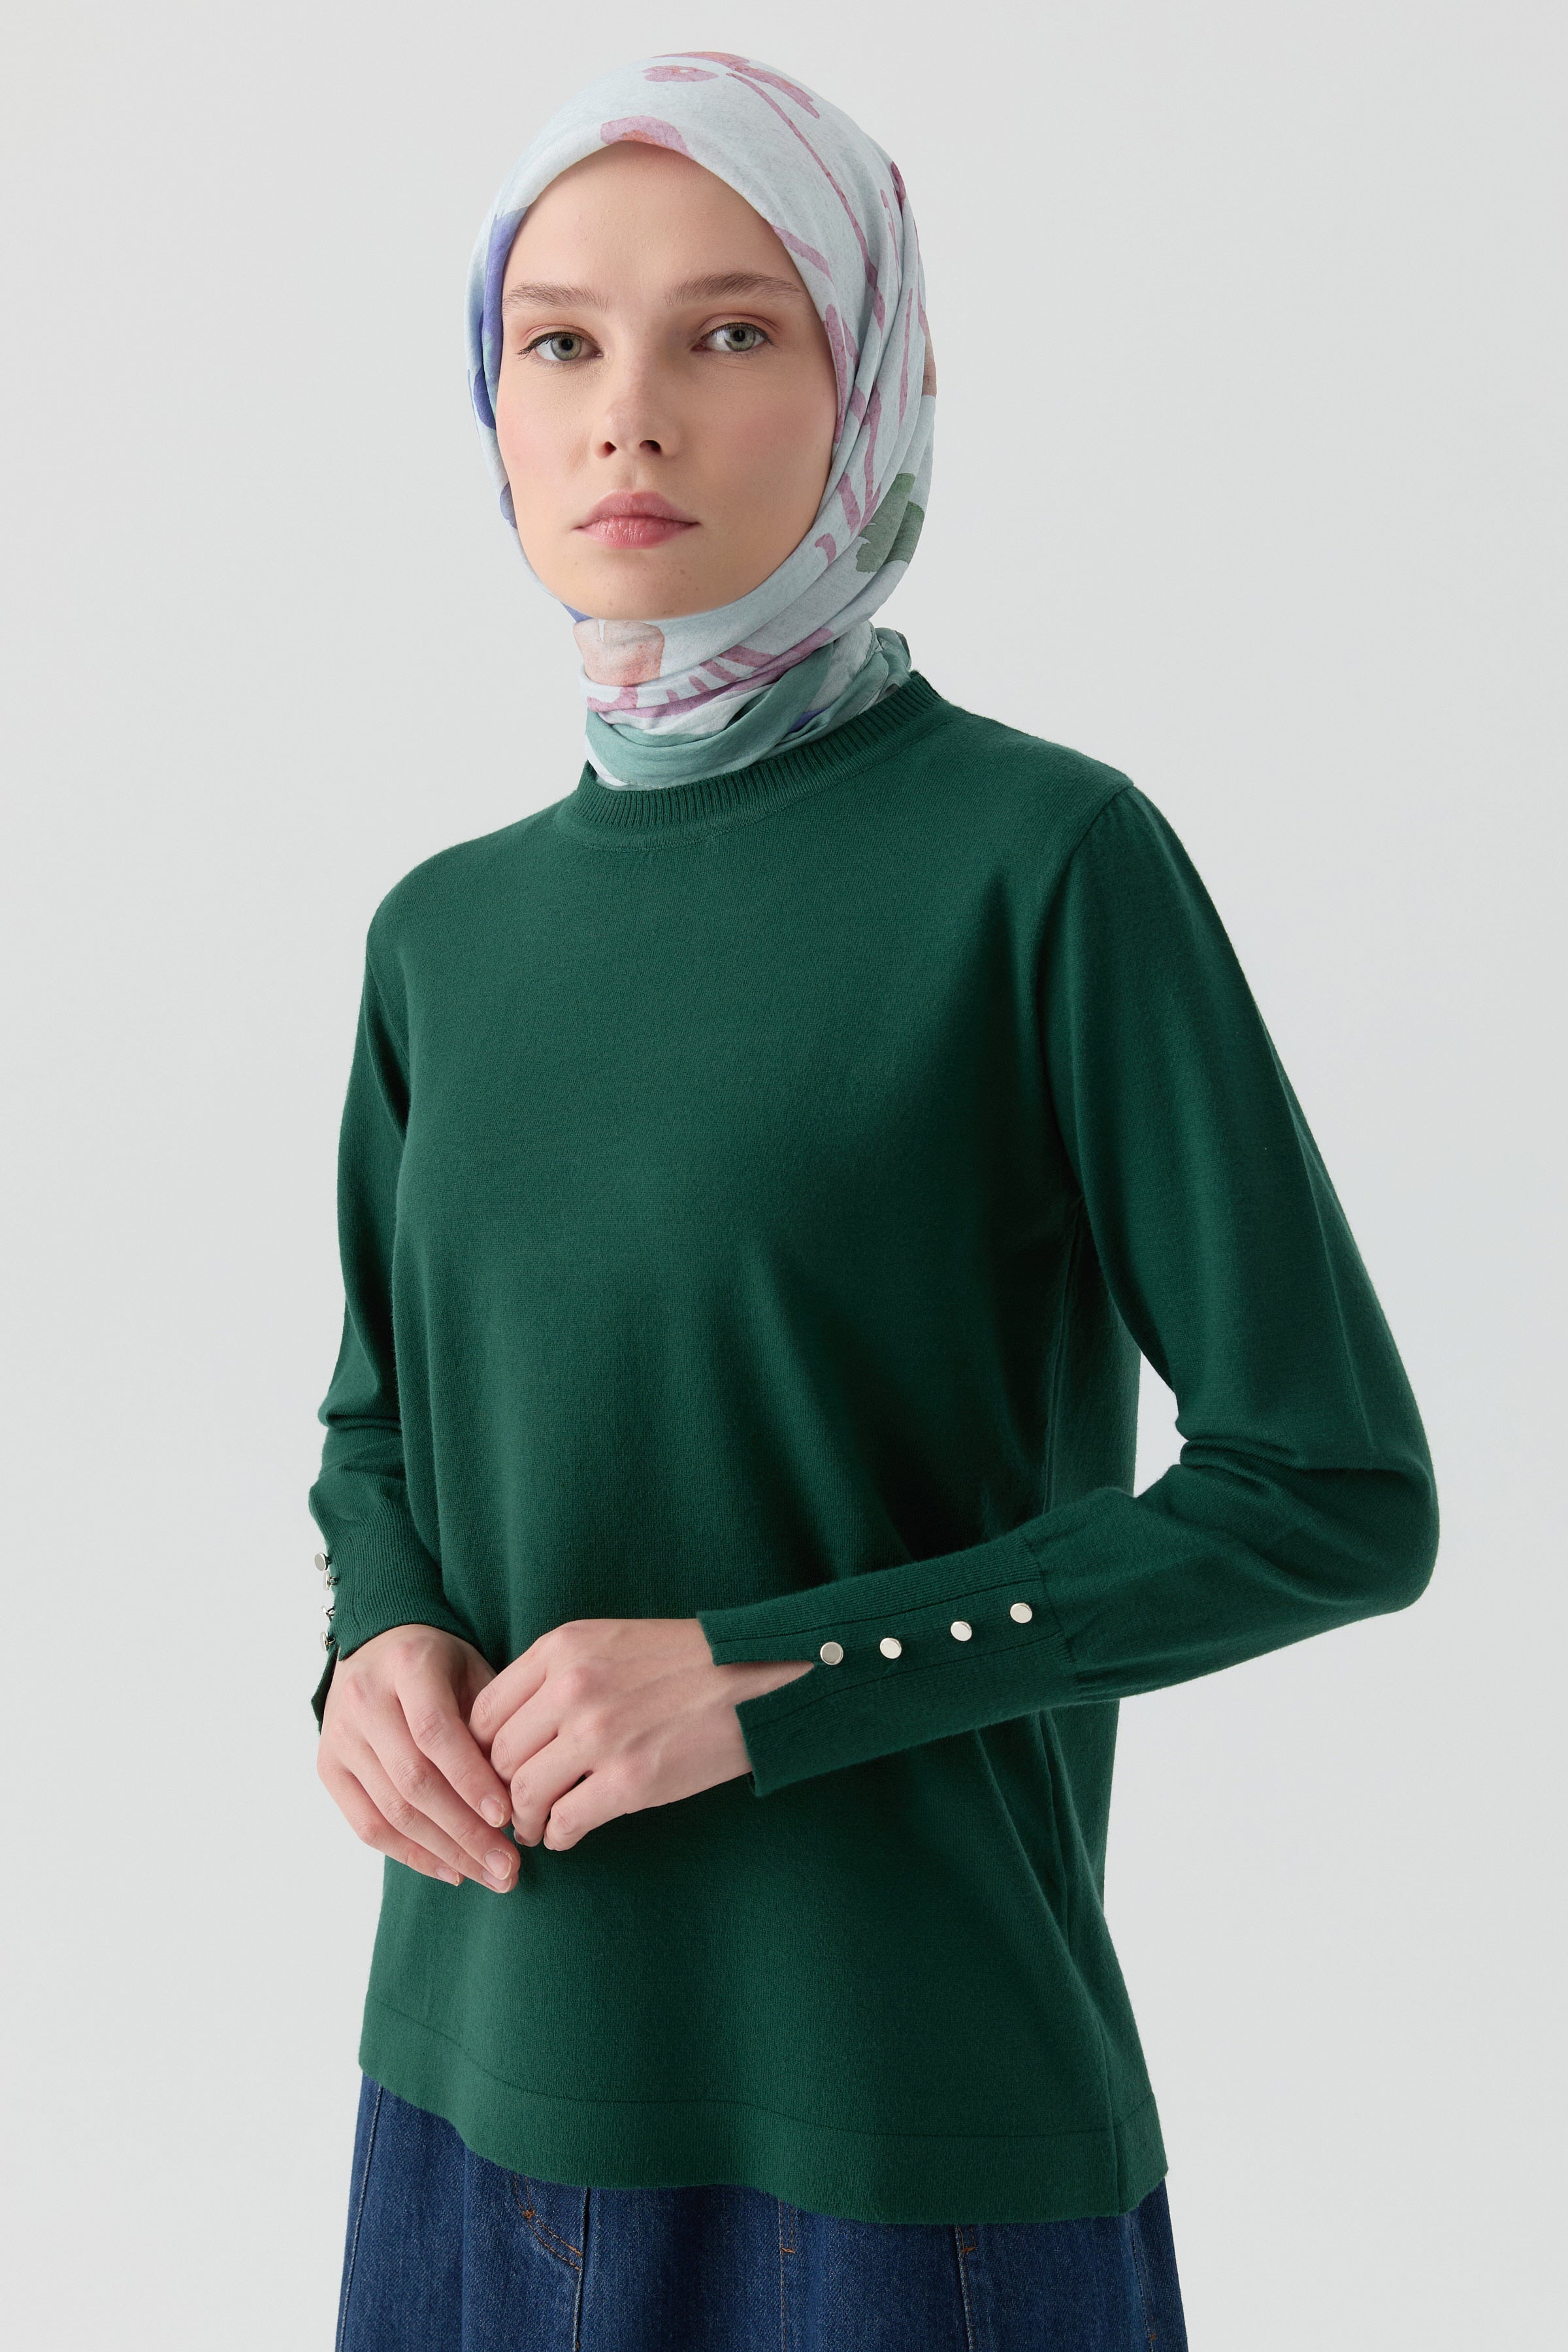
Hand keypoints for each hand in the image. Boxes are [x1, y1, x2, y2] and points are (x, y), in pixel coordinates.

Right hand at [318, 1625, 521, 1892]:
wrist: (380, 1644)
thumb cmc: (443, 1664)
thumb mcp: (474, 1671)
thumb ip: (490, 1723)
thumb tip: (518, 1795)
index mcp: (407, 1664)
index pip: (436, 1732)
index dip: (471, 1779)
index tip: (507, 1818)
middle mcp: (364, 1699)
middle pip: (413, 1780)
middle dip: (465, 1831)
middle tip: (509, 1867)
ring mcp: (339, 1736)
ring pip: (391, 1810)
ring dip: (445, 1853)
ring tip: (490, 1876)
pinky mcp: (327, 1767)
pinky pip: (367, 1826)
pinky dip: (411, 1854)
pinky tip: (451, 1870)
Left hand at [468, 1618, 813, 1851]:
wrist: (758, 1679)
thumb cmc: (686, 1663)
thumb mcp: (610, 1642)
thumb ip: (558, 1675)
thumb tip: (513, 1730)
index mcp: (562, 1648)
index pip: (485, 1710)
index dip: (480, 1750)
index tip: (496, 1769)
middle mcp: (572, 1687)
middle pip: (498, 1756)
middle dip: (500, 1789)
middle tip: (516, 1806)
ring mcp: (600, 1735)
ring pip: (524, 1793)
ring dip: (525, 1819)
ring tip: (538, 1825)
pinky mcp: (630, 1780)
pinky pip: (564, 1821)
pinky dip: (559, 1835)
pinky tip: (569, 1833)